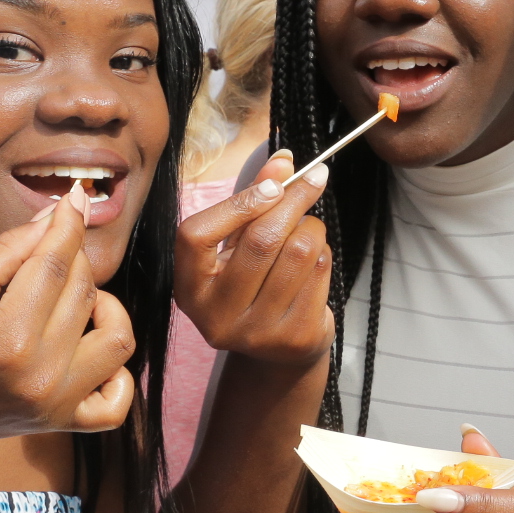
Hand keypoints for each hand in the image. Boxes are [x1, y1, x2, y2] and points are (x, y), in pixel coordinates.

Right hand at [0, 187, 135, 455]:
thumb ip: (10, 248)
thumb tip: (57, 214)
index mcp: (9, 337)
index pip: (55, 264)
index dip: (67, 224)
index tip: (76, 196)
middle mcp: (41, 374)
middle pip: (85, 293)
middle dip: (72, 261)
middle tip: (45, 258)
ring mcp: (56, 404)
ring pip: (117, 338)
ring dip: (104, 308)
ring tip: (69, 302)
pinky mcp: (62, 425)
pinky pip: (117, 401)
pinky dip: (115, 371)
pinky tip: (86, 349)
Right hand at [174, 153, 333, 369]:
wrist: (278, 351)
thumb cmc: (254, 283)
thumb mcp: (240, 245)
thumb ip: (254, 201)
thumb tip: (283, 160)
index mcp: (190, 288)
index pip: (196, 235)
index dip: (237, 203)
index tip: (274, 184)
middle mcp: (215, 315)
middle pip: (260, 240)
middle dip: (293, 200)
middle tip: (316, 176)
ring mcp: (256, 332)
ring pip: (298, 252)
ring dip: (313, 228)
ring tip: (310, 227)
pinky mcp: (294, 337)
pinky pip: (320, 273)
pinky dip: (324, 253)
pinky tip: (315, 258)